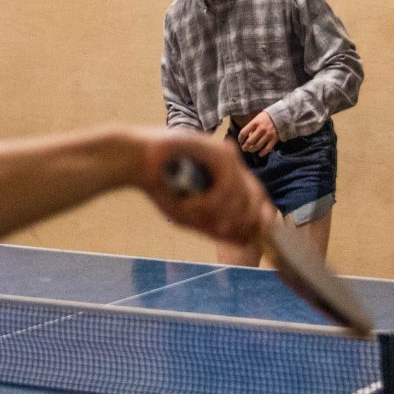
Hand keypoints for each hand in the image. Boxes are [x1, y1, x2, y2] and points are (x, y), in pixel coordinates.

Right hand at [135, 131, 270, 249]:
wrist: (137, 161)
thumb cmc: (160, 186)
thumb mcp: (191, 215)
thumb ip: (216, 228)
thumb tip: (244, 241)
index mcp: (228, 175)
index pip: (254, 200)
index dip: (254, 222)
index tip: (245, 239)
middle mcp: (232, 164)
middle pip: (256, 198)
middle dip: (241, 221)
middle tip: (218, 231)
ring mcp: (227, 156)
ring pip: (241, 196)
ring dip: (217, 213)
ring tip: (192, 213)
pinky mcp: (219, 153)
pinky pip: (227, 187)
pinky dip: (209, 202)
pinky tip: (190, 203)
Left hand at [234, 110, 278, 154]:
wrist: (280, 115)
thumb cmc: (266, 117)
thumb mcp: (257, 118)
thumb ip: (252, 127)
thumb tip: (248, 137)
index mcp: (255, 122)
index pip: (243, 132)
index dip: (240, 138)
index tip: (240, 141)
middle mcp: (261, 129)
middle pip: (249, 141)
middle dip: (245, 147)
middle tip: (244, 148)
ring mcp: (268, 134)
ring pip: (257, 146)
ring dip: (252, 150)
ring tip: (250, 150)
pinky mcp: (274, 138)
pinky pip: (267, 148)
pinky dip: (263, 153)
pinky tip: (260, 154)